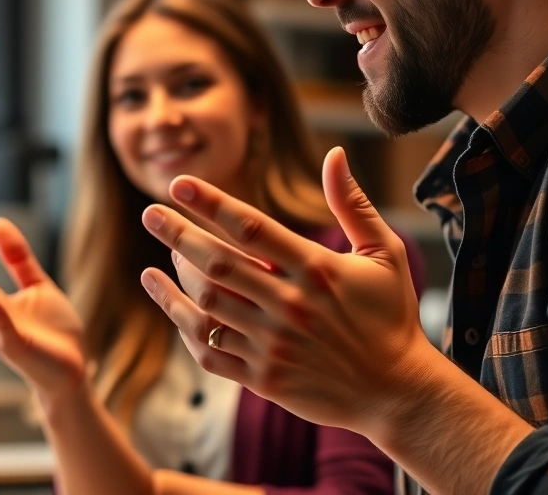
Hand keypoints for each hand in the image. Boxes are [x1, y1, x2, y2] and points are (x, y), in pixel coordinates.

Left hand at [139, 147, 430, 432]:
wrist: (397, 393)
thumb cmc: (390, 316)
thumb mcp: (383, 255)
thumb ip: (353, 204)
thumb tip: (334, 154)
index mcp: (317, 270)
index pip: (252, 228)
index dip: (211, 203)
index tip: (178, 183)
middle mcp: (290, 306)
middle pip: (218, 264)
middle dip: (177, 234)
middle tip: (150, 214)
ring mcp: (273, 345)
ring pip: (207, 306)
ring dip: (176, 279)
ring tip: (162, 255)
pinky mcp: (263, 379)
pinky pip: (209, 351)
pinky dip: (183, 324)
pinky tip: (170, 301)